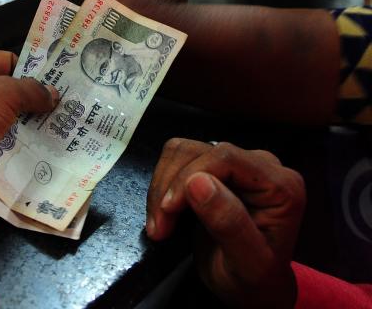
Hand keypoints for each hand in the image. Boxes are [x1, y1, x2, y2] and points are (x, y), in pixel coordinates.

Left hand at [0, 49, 58, 166]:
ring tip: (43, 141)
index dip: (32, 75)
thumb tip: (50, 93)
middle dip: (26, 107)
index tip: (55, 92)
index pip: (9, 62)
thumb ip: (30, 91)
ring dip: (15, 130)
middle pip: (3, 93)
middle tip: (55, 119)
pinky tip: (18, 158)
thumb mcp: (4, 95)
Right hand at [146, 138, 305, 308]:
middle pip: (199, 152)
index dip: (189, 177)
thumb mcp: (248, 264)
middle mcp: (262, 166)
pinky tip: (165, 211)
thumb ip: (229, 223)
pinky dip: (162, 185)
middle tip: (159, 226)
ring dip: (162, 186)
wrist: (250, 290)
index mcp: (281, 185)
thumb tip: (198, 181)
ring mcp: (237, 164)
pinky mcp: (214, 167)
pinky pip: (177, 160)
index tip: (169, 210)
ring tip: (160, 223)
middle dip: (171, 187)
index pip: (225, 157)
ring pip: (182, 151)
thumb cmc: (255, 281)